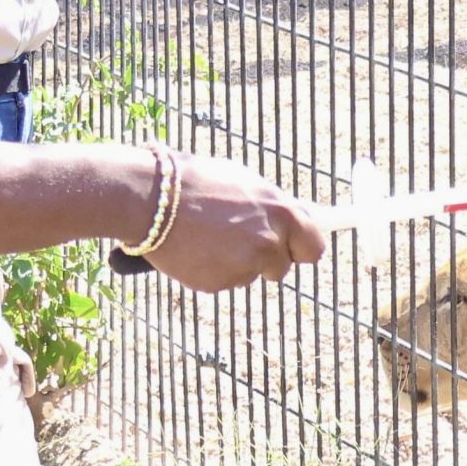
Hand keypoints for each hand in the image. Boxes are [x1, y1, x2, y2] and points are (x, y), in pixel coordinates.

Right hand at [139, 153, 326, 292]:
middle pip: (282, 267)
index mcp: (281, 212)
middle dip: (268, 259)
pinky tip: (196, 247)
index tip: (295, 248)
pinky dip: (214, 269)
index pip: (314, 247)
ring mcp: (244, 266)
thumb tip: (296, 217)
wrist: (152, 199)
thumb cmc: (198, 181)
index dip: (303, 248)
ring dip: (237, 262)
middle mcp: (269, 242)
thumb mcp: (246, 183)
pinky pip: (224, 280)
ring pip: (250, 274)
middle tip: (243, 242)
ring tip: (209, 235)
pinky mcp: (218, 283)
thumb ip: (273, 206)